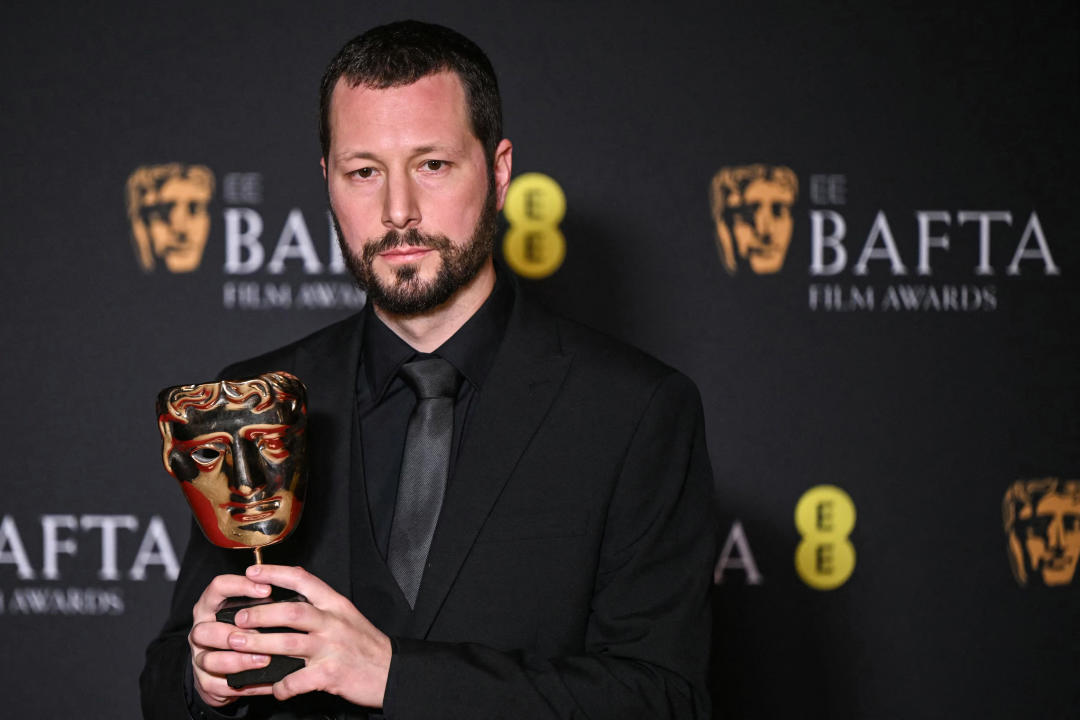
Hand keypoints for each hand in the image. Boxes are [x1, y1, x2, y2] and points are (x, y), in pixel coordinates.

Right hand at [188, 573, 275, 706]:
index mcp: (211, 606)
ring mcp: (200, 657)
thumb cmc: (242, 632)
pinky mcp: (205, 682)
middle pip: (205, 628)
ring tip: (264, 659)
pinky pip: (220, 685)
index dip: (241, 586)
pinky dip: (245, 684)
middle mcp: (201, 629)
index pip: (218, 587)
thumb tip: (295, 584)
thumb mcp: (249, 611)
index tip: (267, 589)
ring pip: (209, 660)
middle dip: (232, 632)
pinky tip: (266, 682)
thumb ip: (263, 599)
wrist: (224, 667)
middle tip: (258, 634)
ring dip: (239, 660)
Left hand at [226, 564, 391, 707]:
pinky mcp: (330, 675)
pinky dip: (280, 685)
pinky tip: (271, 687)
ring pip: (289, 644)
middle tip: (239, 618)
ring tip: (238, 646)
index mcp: (335, 604)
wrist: (391, 672)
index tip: (252, 571)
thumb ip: (321, 602)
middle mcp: (333, 623)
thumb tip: (292, 585)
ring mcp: (331, 649)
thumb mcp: (347, 614)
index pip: (303, 579)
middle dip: (261, 614)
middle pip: (292, 611)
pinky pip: (297, 680)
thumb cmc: (365, 644)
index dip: (275, 573)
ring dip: (260, 645)